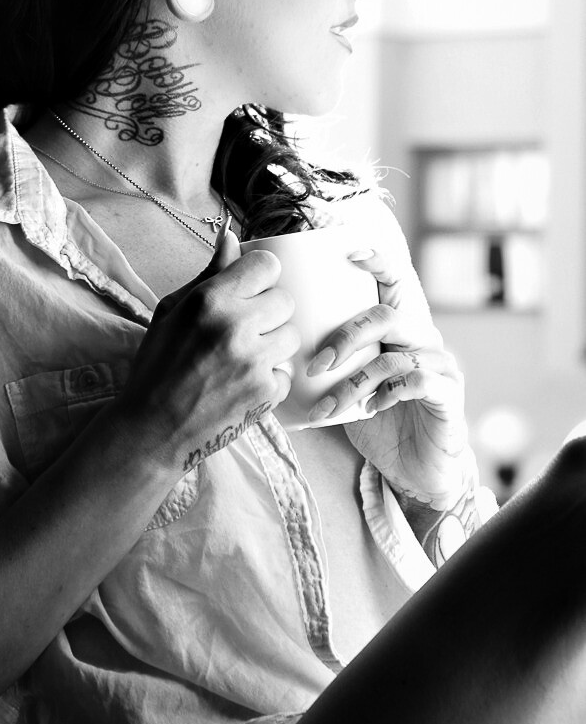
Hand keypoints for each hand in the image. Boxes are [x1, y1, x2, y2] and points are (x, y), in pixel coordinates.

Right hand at [117, 223, 300, 474]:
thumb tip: (230, 239)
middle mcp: (235, 327)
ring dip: (272, 344)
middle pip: (285, 299)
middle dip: (268, 311)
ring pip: (291, 335)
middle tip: (243, 329)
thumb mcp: (171, 312)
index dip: (259, 277)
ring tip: (243, 357)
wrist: (153, 428)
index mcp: (210, 301)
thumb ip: (209, 275)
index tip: (249, 290)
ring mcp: (254, 362)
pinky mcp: (266, 393)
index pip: (267, 265)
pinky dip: (269, 378)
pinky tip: (242, 383)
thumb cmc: (156, 366)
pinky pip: (286, 372)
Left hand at [306, 242, 468, 510]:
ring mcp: (440, 365)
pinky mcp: (449, 394)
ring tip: (328, 406)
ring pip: (393, 356)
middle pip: (386, 315)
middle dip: (345, 337)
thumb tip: (276, 340)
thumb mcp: (347, 385)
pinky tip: (369, 411)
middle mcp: (423, 338)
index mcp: (399, 327)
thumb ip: (328, 359)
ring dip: (353, 382)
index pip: (394, 280)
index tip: (347, 252)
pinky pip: (417, 382)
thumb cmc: (377, 422)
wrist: (416, 471)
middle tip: (315, 364)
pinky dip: (386, 394)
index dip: (376, 259)